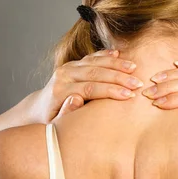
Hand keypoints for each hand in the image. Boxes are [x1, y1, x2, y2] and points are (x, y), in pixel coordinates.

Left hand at [27, 49, 143, 122]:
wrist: (40, 107)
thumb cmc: (52, 120)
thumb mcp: (56, 124)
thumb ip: (66, 112)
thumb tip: (77, 99)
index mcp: (60, 91)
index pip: (90, 88)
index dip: (111, 91)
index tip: (129, 95)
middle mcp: (63, 75)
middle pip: (95, 73)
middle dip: (119, 77)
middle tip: (138, 83)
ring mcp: (68, 67)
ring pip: (95, 62)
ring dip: (116, 64)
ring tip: (134, 68)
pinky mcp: (74, 64)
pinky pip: (92, 57)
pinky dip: (107, 55)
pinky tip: (120, 54)